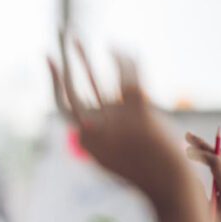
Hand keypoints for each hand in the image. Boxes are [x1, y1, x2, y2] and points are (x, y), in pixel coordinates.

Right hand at [48, 42, 188, 207]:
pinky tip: (117, 48)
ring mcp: (116, 120)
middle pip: (71, 88)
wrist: (169, 184)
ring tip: (75, 37)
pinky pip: (126, 75)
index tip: (51, 61)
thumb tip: (87, 120)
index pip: (63, 105)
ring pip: (95, 77)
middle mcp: (96, 129)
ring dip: (82, 54)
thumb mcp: (110, 158)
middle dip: (62, 60)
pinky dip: (121, 58)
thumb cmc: (142, 171)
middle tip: (58, 37)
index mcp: (86, 141)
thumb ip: (96, 138)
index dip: (54, 81)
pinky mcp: (139, 110)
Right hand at [185, 132, 220, 221]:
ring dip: (209, 147)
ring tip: (193, 141)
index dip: (199, 152)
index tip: (184, 149)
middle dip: (203, 144)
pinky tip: (208, 150)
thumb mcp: (205, 210)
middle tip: (187, 136)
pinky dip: (218, 153)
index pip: (216, 162)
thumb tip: (186, 175)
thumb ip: (197, 192)